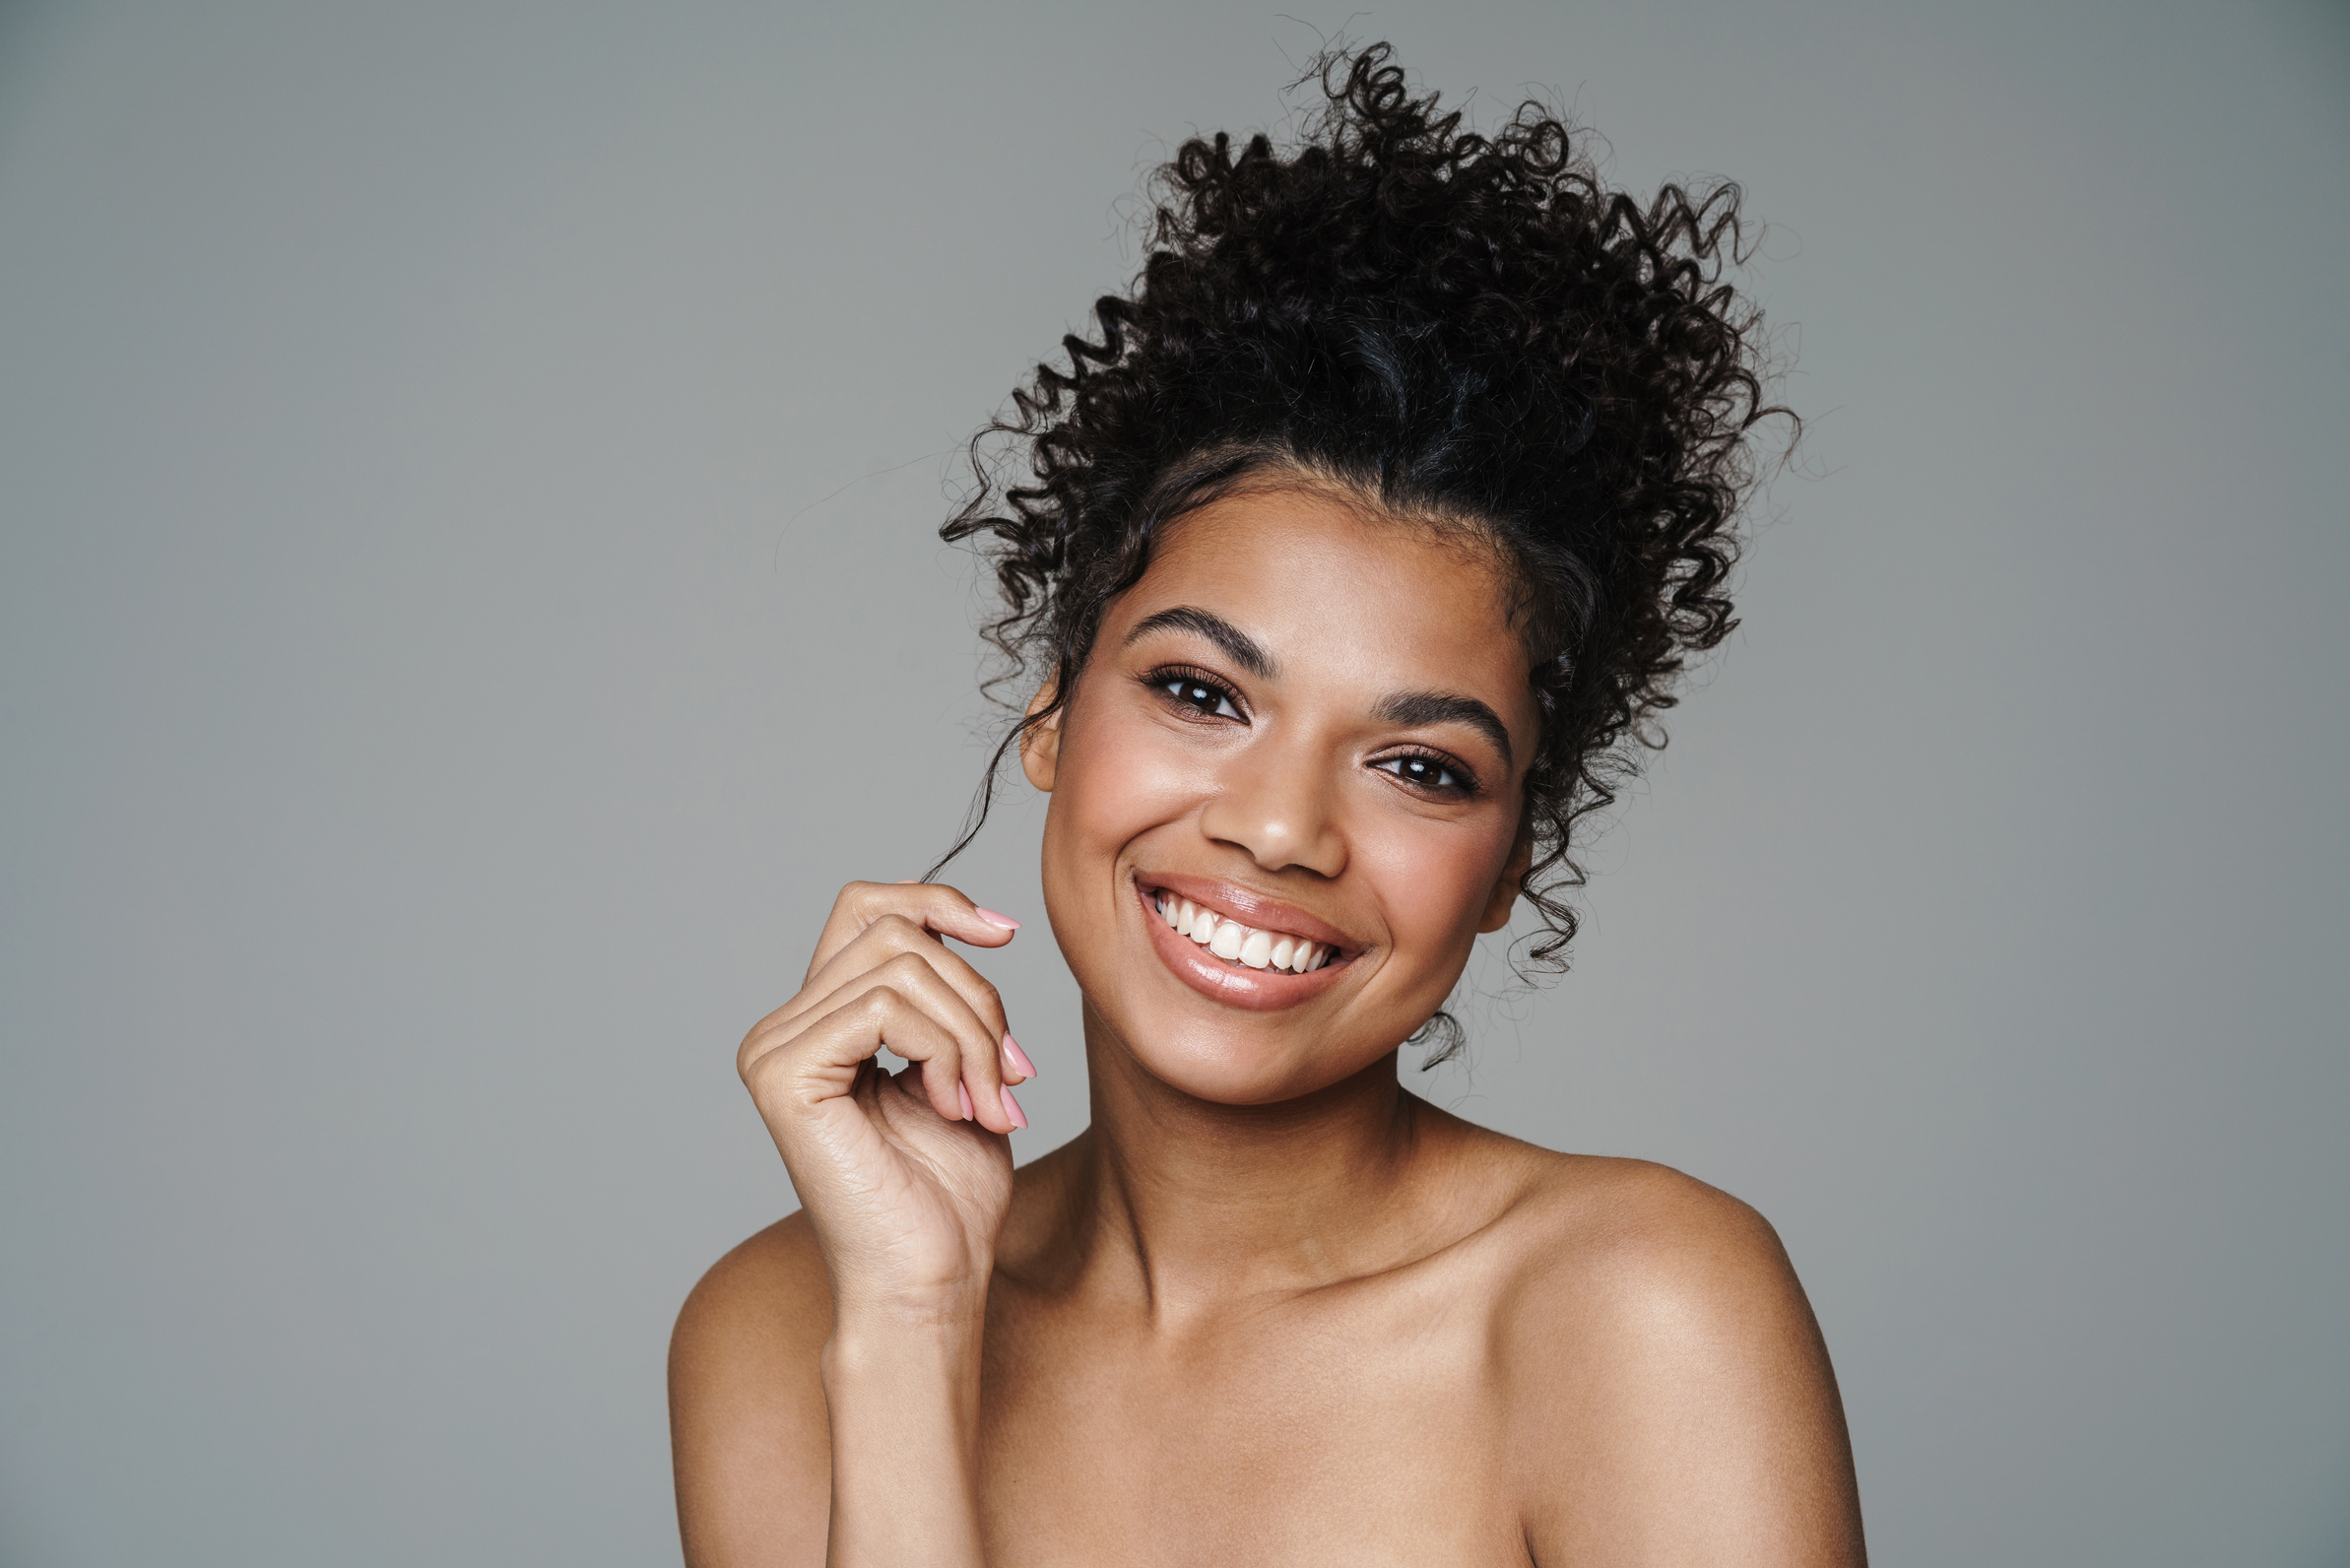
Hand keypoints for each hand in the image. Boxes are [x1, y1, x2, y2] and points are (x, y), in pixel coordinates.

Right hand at [738, 881, 1032, 1325]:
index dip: (937, 903)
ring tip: (989, 1104)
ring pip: (901, 969)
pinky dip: (945, 1051)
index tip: (1006, 934)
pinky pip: (883, 1008)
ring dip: (973, 1035)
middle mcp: (782, 1029)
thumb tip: (976, 920)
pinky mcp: (783, 1075)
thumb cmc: (949, 1197)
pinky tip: (953, 1108)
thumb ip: (950, 997)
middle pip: (896, 936)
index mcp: (819, 1023)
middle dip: (976, 998)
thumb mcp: (963, 1069)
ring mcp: (773, 1050)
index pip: (866, 908)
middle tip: (1011, 1077)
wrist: (930, 1282)